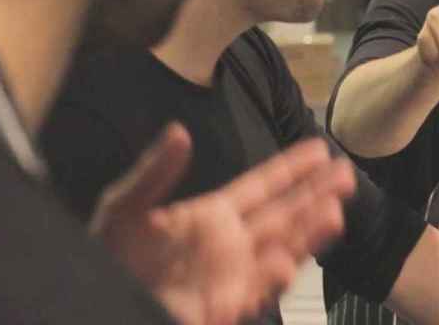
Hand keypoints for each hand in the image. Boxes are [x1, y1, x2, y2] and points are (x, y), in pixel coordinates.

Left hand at [91, 123, 356, 324]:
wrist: (92, 300)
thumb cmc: (106, 258)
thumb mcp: (124, 208)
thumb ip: (155, 172)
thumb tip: (179, 131)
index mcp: (212, 216)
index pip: (263, 187)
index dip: (292, 169)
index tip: (320, 150)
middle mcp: (230, 245)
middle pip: (285, 216)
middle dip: (317, 197)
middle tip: (347, 175)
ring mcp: (231, 277)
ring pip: (281, 252)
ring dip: (307, 235)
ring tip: (333, 212)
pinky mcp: (222, 307)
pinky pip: (255, 291)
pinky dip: (271, 277)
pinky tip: (285, 259)